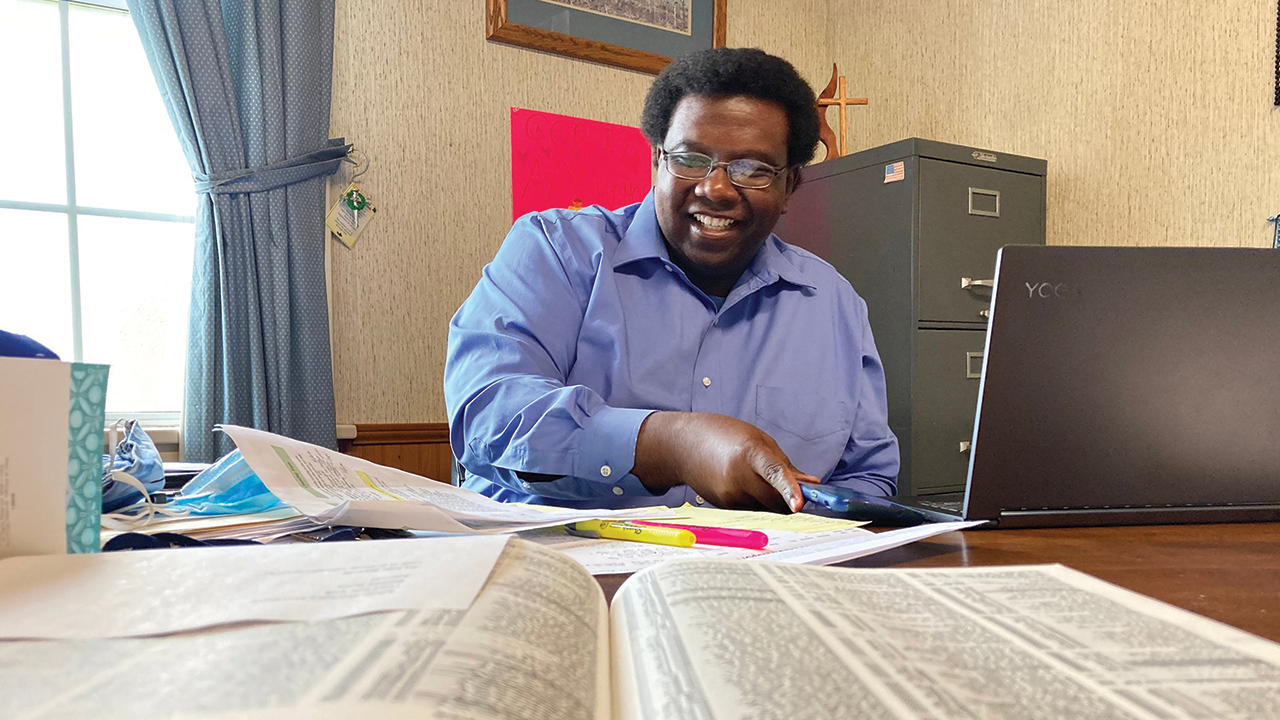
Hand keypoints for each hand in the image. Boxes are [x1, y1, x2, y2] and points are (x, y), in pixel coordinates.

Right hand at [632, 412, 817, 512]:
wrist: (683, 445)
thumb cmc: (724, 435)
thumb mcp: (758, 440)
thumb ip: (784, 463)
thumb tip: (811, 483)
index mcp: (749, 452)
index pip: (774, 473)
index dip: (790, 489)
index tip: (801, 504)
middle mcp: (737, 476)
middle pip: (774, 499)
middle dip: (788, 499)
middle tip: (796, 492)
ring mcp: (728, 494)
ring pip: (764, 507)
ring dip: (770, 499)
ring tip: (755, 476)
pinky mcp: (723, 505)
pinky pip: (751, 509)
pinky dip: (756, 501)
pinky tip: (742, 483)